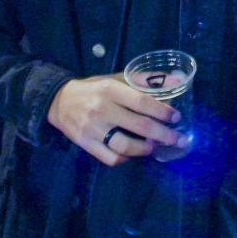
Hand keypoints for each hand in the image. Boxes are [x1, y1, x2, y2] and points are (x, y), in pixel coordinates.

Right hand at [47, 75, 183, 166]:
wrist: (59, 101)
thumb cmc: (94, 89)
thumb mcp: (116, 79)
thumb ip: (144, 80)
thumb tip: (175, 81)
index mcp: (110, 89)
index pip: (141, 101)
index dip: (162, 111)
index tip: (176, 117)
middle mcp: (102, 109)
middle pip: (139, 126)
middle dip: (163, 134)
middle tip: (177, 139)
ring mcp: (93, 129)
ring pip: (125, 146)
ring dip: (145, 149)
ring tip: (154, 146)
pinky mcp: (86, 144)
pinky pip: (111, 158)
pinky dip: (126, 159)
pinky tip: (134, 153)